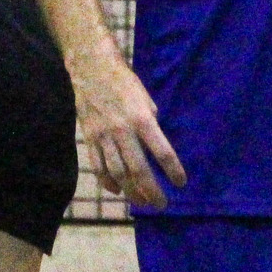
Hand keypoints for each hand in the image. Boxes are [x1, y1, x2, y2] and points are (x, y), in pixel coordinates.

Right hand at [72, 52, 185, 209]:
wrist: (91, 68)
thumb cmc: (124, 82)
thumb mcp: (145, 99)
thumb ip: (150, 124)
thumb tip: (156, 149)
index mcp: (142, 118)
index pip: (162, 152)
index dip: (173, 171)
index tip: (181, 183)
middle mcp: (122, 130)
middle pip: (138, 169)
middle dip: (151, 191)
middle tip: (161, 204)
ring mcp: (103, 135)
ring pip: (118, 173)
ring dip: (130, 192)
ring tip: (141, 202)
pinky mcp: (90, 137)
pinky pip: (98, 166)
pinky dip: (107, 181)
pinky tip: (117, 190)